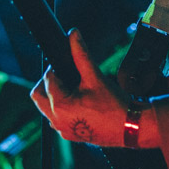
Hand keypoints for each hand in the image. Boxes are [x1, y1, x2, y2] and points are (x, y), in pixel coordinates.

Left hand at [30, 28, 128, 147]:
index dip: (55, 67)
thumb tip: (73, 34)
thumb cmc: (114, 105)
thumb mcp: (95, 77)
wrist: (130, 127)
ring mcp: (62, 130)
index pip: (46, 79)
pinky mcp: (69, 135)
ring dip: (54, 95)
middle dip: (49, 82)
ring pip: (46, 107)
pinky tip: (78, 101)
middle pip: (38, 95)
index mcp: (60, 106)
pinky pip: (56, 118)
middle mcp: (57, 120)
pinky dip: (61, 108)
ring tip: (74, 88)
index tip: (67, 63)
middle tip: (66, 76)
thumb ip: (80, 54)